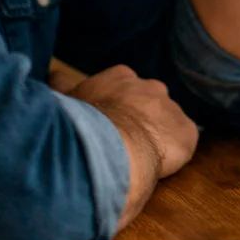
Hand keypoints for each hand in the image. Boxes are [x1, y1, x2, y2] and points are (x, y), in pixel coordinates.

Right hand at [49, 64, 198, 229]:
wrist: (114, 147)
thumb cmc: (85, 123)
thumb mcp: (67, 99)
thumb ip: (63, 86)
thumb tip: (53, 73)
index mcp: (121, 77)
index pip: (120, 86)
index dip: (113, 104)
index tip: (107, 120)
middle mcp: (150, 86)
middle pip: (146, 101)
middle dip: (137, 117)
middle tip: (123, 142)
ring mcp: (171, 108)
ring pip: (166, 121)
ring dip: (155, 135)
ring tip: (141, 156)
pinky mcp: (187, 132)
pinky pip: (182, 141)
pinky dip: (173, 152)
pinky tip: (159, 165)